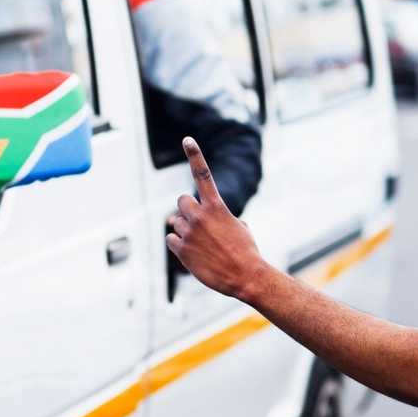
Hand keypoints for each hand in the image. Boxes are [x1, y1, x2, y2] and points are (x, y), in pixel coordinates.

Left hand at [167, 137, 267, 300]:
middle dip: (187, 210)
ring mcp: (189, 233)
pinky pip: (171, 239)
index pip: (203, 175)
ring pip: (175, 221)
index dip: (195, 155)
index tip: (187, 139)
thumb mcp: (239, 226)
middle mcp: (200, 216)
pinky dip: (179, 244)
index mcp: (217, 206)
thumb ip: (220, 216)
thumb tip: (205, 219)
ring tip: (201, 244)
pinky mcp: (182, 250)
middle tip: (198, 223)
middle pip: (181, 201)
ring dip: (184, 229)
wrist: (246, 276)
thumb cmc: (246, 251)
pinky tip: (193, 252)